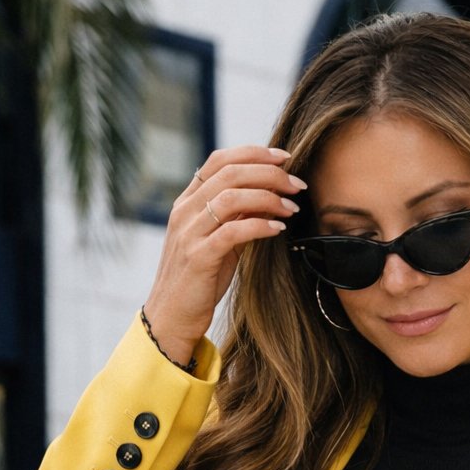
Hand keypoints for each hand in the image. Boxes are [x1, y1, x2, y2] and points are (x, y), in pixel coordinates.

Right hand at [142, 145, 307, 364]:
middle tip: (296, 185)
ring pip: (229, 198)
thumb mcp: (220, 242)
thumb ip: (239, 218)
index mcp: (188, 202)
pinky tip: (278, 230)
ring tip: (291, 208)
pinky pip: (232, 232)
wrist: (172, 317)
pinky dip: (259, 226)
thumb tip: (272, 197)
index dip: (253, 153)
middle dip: (269, 174)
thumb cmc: (200, 280)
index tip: (284, 158)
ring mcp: (189, 233)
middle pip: (229, 174)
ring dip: (267, 198)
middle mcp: (185, 212)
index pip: (219, 161)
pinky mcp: (198, 258)